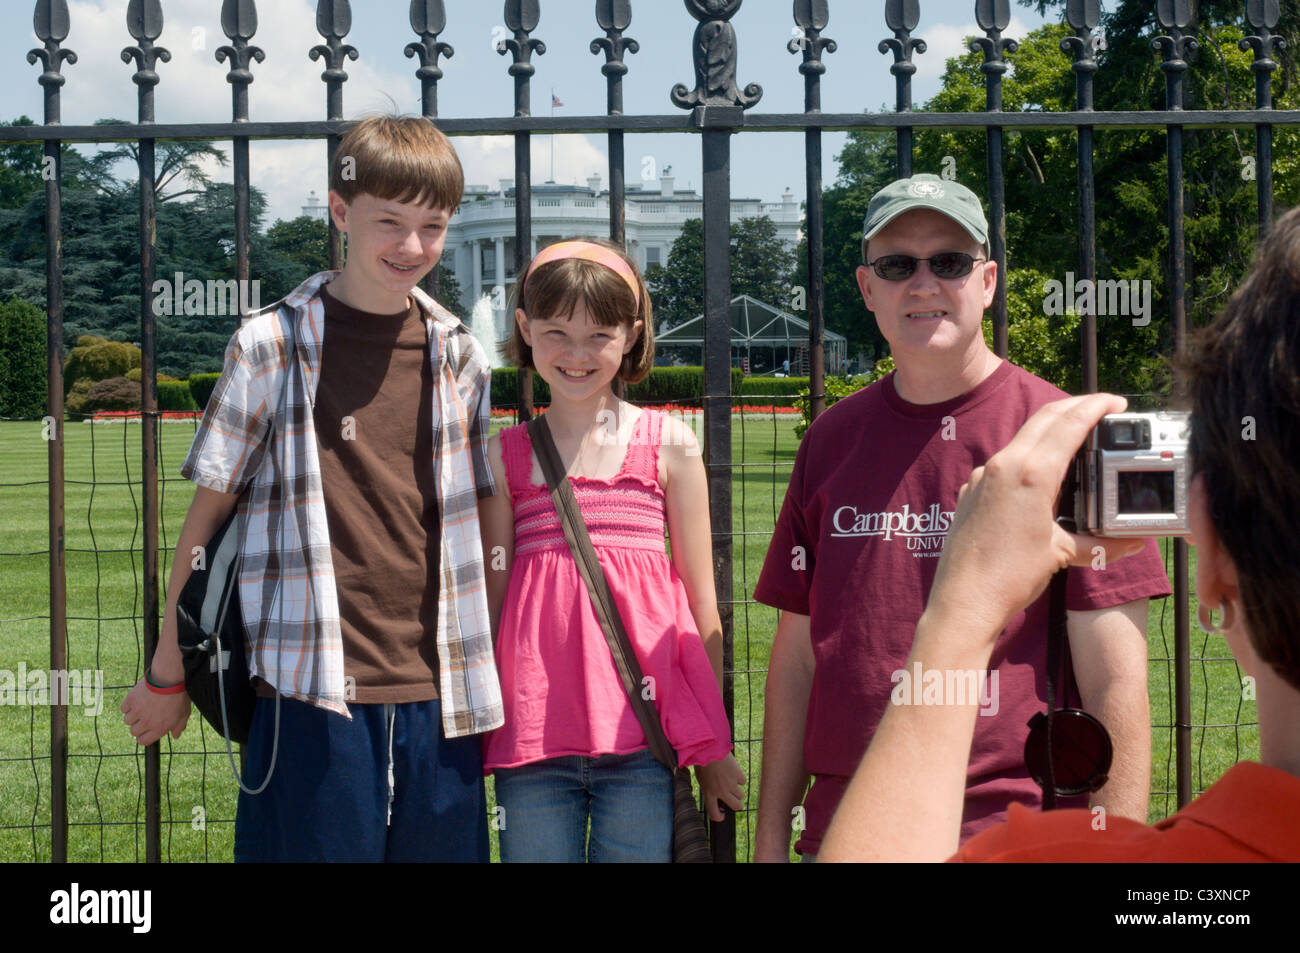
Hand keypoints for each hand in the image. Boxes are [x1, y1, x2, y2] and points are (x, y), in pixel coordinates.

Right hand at [121, 653, 191, 745]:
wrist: (169, 678)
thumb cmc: (178, 696)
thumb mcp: (184, 714)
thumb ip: (179, 727)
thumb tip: (175, 736)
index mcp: (159, 728)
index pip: (143, 741)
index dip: (143, 737)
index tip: (145, 731)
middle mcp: (146, 723)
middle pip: (133, 732)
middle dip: (138, 726)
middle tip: (144, 717)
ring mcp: (137, 712)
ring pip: (127, 720)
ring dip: (133, 716)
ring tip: (141, 707)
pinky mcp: (130, 700)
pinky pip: (123, 708)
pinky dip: (128, 706)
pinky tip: (136, 701)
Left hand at [695, 753, 745, 822]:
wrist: (709, 748)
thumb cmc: (702, 763)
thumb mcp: (701, 779)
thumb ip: (709, 790)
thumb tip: (716, 797)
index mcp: (709, 794)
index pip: (715, 814)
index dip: (720, 817)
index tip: (722, 814)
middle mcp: (721, 791)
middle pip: (736, 806)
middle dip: (736, 805)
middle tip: (734, 800)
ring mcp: (731, 784)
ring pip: (741, 795)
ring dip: (737, 790)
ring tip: (731, 782)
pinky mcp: (738, 774)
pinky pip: (743, 781)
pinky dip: (739, 778)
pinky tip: (733, 771)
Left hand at [928, 394, 1147, 636]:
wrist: (963, 601)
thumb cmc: (1007, 577)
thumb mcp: (1060, 553)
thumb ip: (1100, 543)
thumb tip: (1132, 544)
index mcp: (1030, 473)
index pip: (1068, 423)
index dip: (1096, 406)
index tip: (1116, 402)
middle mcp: (1003, 466)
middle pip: (1044, 418)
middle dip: (1075, 407)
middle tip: (1102, 409)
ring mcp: (983, 477)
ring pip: (1023, 437)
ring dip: (1051, 429)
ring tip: (1078, 435)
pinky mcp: (972, 491)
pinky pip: (1005, 460)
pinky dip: (1030, 454)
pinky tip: (1044, 471)